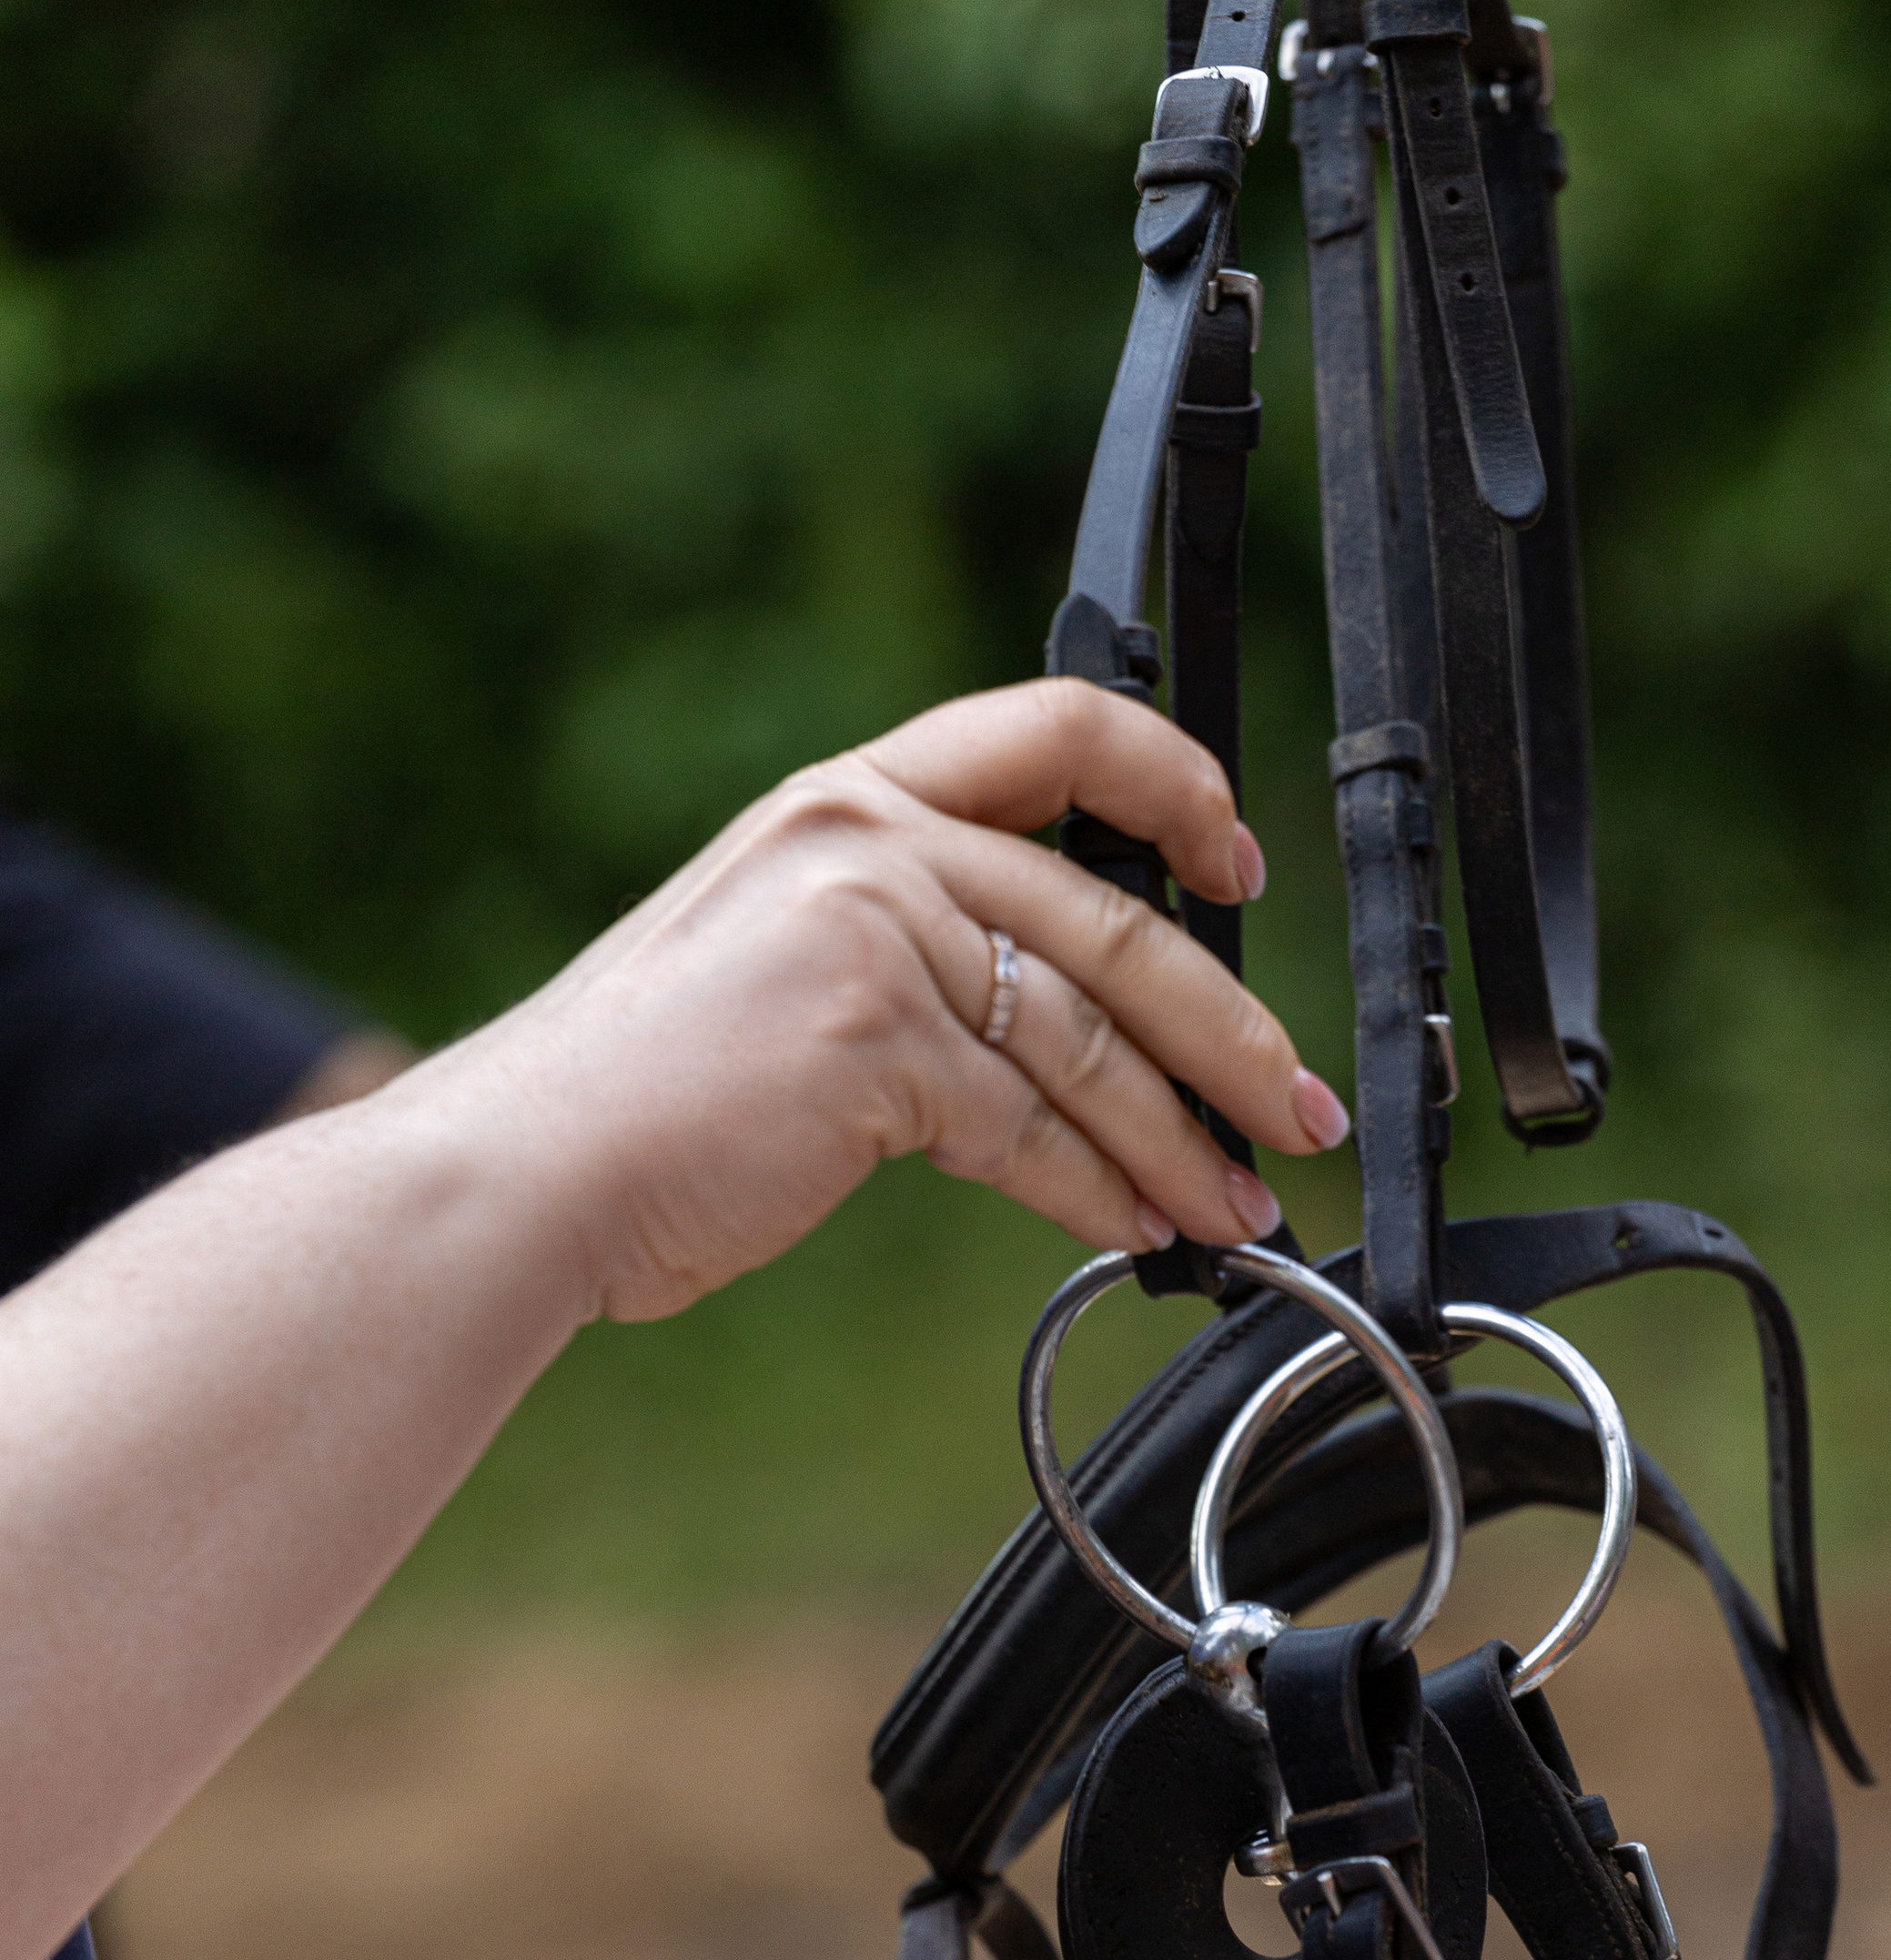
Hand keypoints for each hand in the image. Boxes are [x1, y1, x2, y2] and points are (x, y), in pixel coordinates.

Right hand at [447, 676, 1349, 1322]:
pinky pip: (1032, 1124)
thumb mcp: (782, 957)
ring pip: (1087, 1038)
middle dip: (1230, 1029)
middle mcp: (867, 836)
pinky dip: (1102, 1190)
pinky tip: (1138, 1233)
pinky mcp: (877, 1037)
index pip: (1054, 726)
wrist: (524, 1169)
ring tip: (1236, 1203)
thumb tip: (1063, 1027)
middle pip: (1113, 918)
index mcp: (848, 798)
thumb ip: (910, 940)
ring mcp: (872, 929)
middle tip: (1296, 1103)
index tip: (1236, 863)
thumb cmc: (642, 1093)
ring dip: (1181, 1136)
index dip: (1174, 783)